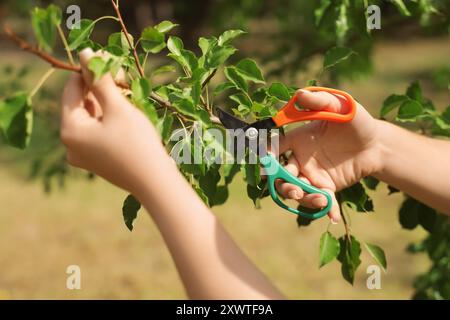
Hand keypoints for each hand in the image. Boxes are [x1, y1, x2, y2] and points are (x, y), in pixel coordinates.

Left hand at [60, 48, 169, 193]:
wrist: (155, 182)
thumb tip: (84, 54)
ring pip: (91, 118)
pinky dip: (109, 120)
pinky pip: (98, 133)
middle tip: (124, 77)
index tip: (110, 61)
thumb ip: (100, 80)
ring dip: (107, 103)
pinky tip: (127, 115)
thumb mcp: (118, 108)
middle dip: (101, 88)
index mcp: (70, 130)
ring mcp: (83, 155)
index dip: (89, 72)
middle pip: (81, 105)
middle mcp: (71, 144)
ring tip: (128, 94)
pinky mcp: (97, 161)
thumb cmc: (137, 143)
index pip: (72, 90)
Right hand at [276, 89, 383, 222]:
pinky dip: (325, 210)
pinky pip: (321, 200)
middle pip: (281, 176)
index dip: (266, 155)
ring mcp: (312, 175)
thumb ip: (321, 102)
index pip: (275, 147)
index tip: (265, 163)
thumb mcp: (341, 107)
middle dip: (284, 186)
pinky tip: (332, 216)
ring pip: (298, 191)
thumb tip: (300, 94)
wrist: (377, 143)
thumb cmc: (356, 121)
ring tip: (321, 201)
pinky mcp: (326, 187)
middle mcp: (300, 159)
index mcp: (298, 139)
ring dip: (304, 199)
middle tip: (296, 190)